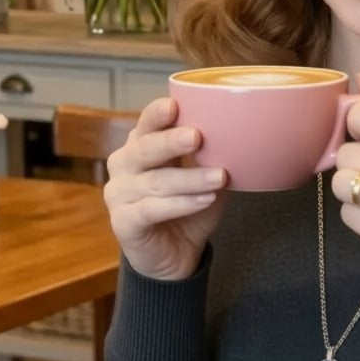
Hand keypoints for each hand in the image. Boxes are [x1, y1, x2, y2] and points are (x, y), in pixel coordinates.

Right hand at [104, 97, 228, 280]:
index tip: (175, 106)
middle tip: (197, 136)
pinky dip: (182, 204)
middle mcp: (123, 165)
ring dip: (191, 178)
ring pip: (155, 182)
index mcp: (141, 145)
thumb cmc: (188, 207)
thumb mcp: (203, 177)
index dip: (157, 114)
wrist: (174, 255)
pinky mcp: (123, 222)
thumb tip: (240, 134)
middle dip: (171, 141)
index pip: (145, 124)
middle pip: (144, 149)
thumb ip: (211, 156)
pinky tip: (205, 200)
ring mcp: (118, 194)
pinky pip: (152, 209)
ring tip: (220, 177)